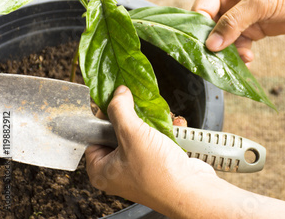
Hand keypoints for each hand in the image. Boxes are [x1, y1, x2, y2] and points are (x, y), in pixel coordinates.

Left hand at [85, 86, 215, 215]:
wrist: (191, 190)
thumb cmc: (158, 172)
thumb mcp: (132, 134)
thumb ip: (120, 110)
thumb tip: (118, 93)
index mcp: (101, 171)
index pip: (93, 136)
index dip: (104, 118)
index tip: (117, 105)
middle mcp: (117, 173)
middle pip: (117, 134)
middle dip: (134, 120)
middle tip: (141, 111)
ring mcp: (138, 170)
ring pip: (139, 136)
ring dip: (151, 124)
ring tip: (161, 120)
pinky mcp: (157, 167)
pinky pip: (155, 143)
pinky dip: (163, 133)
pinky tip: (172, 127)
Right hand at [192, 0, 284, 62]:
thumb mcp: (259, 1)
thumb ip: (234, 22)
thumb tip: (211, 44)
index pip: (201, 9)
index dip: (199, 30)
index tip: (202, 49)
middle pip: (209, 26)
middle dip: (213, 44)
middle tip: (216, 62)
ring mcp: (238, 14)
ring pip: (223, 39)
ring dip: (228, 52)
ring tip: (234, 63)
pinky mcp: (251, 27)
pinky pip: (238, 45)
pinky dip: (240, 54)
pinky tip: (248, 59)